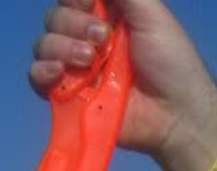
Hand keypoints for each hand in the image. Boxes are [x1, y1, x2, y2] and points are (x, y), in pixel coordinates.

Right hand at [29, 0, 216, 170]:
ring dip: (61, 46)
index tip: (89, 3)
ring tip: (90, 60)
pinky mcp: (72, 101)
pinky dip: (42, 72)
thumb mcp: (150, 12)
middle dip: (73, 23)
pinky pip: (38, 80)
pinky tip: (58, 72)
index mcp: (106, 18)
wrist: (177, 114)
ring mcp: (78, 71)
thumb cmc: (172, 62)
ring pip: (44, 45)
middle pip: (54, 19)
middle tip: (103, 39)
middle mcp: (87, 41)